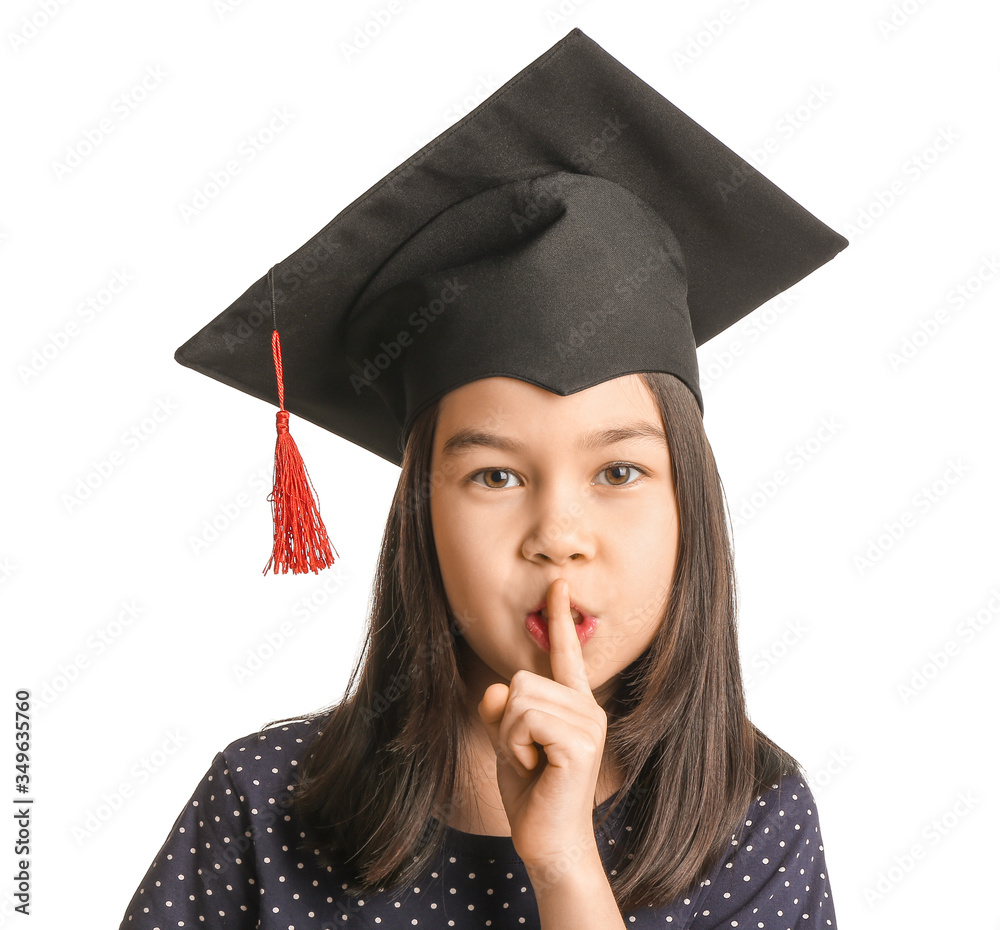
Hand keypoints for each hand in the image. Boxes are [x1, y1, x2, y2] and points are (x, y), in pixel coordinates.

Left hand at [478, 578, 607, 874]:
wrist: (549, 844)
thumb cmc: (532, 795)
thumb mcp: (508, 744)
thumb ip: (501, 711)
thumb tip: (497, 691)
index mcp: (573, 703)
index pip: (566, 652)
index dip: (559, 617)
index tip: (557, 584)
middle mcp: (586, 707)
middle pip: (520, 679)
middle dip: (506, 721)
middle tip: (526, 757)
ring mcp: (587, 724)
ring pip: (519, 697)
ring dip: (510, 736)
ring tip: (532, 764)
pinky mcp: (580, 743)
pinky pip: (524, 719)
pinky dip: (515, 746)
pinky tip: (536, 770)